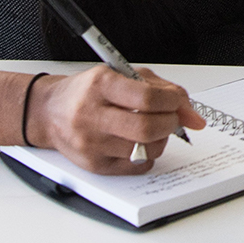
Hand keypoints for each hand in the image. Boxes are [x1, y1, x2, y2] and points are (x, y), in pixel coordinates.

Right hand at [27, 67, 206, 174]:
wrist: (49, 111)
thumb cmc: (88, 91)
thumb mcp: (121, 75)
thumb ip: (161, 89)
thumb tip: (194, 115)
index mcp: (100, 85)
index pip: (146, 98)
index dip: (172, 102)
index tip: (177, 103)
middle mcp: (91, 115)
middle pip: (146, 128)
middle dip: (170, 123)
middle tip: (172, 119)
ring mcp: (91, 143)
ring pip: (144, 150)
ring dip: (161, 140)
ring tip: (153, 129)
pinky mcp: (93, 165)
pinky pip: (136, 167)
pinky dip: (147, 155)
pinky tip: (139, 143)